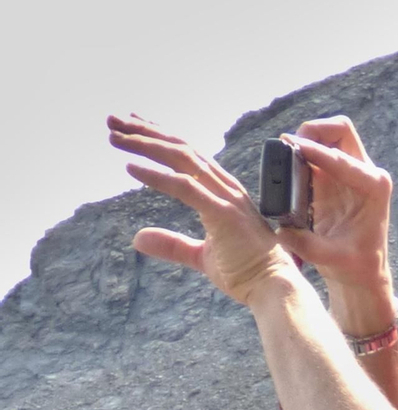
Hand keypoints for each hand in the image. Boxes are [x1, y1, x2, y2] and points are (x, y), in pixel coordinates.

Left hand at [109, 113, 294, 307]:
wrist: (273, 288)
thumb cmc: (247, 272)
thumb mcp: (200, 256)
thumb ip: (171, 244)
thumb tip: (137, 239)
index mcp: (223, 191)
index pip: (187, 154)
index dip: (158, 137)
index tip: (132, 125)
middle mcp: (224, 186)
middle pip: (180, 148)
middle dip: (145, 132)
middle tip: (113, 122)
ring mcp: (225, 197)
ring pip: (180, 159)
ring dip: (145, 145)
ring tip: (116, 137)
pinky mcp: (222, 213)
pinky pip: (183, 187)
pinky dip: (156, 176)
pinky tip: (131, 168)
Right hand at [274, 116, 397, 332]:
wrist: (361, 272)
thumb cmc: (354, 266)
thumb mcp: (331, 258)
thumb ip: (307, 244)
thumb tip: (282, 230)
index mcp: (374, 187)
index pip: (342, 157)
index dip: (315, 150)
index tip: (292, 147)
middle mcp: (366, 173)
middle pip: (340, 130)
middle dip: (314, 131)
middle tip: (290, 146)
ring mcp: (350, 172)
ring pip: (328, 136)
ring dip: (306, 139)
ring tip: (286, 156)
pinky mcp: (335, 177)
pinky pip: (317, 152)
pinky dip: (301, 153)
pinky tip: (288, 167)